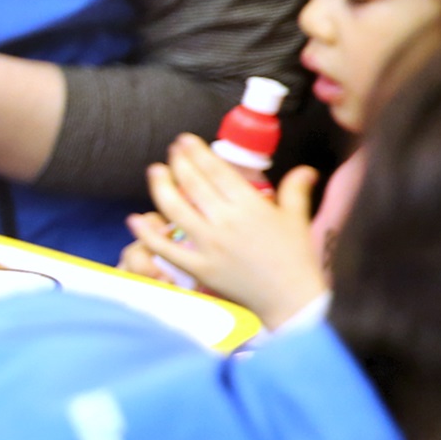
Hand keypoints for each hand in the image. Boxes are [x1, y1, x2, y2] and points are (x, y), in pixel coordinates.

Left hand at [124, 137, 325, 327]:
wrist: (292, 299)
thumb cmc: (296, 258)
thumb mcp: (297, 219)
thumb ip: (295, 190)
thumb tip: (306, 169)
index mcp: (250, 206)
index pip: (216, 171)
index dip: (197, 152)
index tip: (185, 140)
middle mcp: (226, 221)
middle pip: (192, 184)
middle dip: (178, 162)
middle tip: (171, 150)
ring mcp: (209, 245)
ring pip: (175, 209)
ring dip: (160, 187)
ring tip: (155, 171)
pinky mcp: (198, 267)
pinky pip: (165, 248)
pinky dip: (147, 233)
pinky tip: (134, 219)